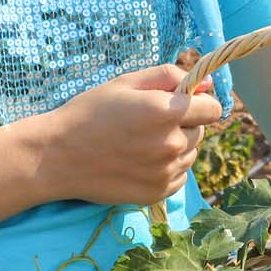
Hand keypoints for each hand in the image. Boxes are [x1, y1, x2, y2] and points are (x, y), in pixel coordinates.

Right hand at [47, 64, 226, 206]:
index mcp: (167, 112)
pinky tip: (140, 161)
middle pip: (201, 131)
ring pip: (190, 154)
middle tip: (148, 123)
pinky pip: (179, 176)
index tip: (180, 103)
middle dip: (183, 123)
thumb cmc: (90, 112)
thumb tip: (208, 83)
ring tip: (141, 143)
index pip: (213, 108)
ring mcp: (166, 172)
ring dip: (176, 146)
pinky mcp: (157, 193)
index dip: (198, 102)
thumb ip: (170, 77)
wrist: (57, 156)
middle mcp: (171, 144)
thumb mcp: (127, 83)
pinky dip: (167, 168)